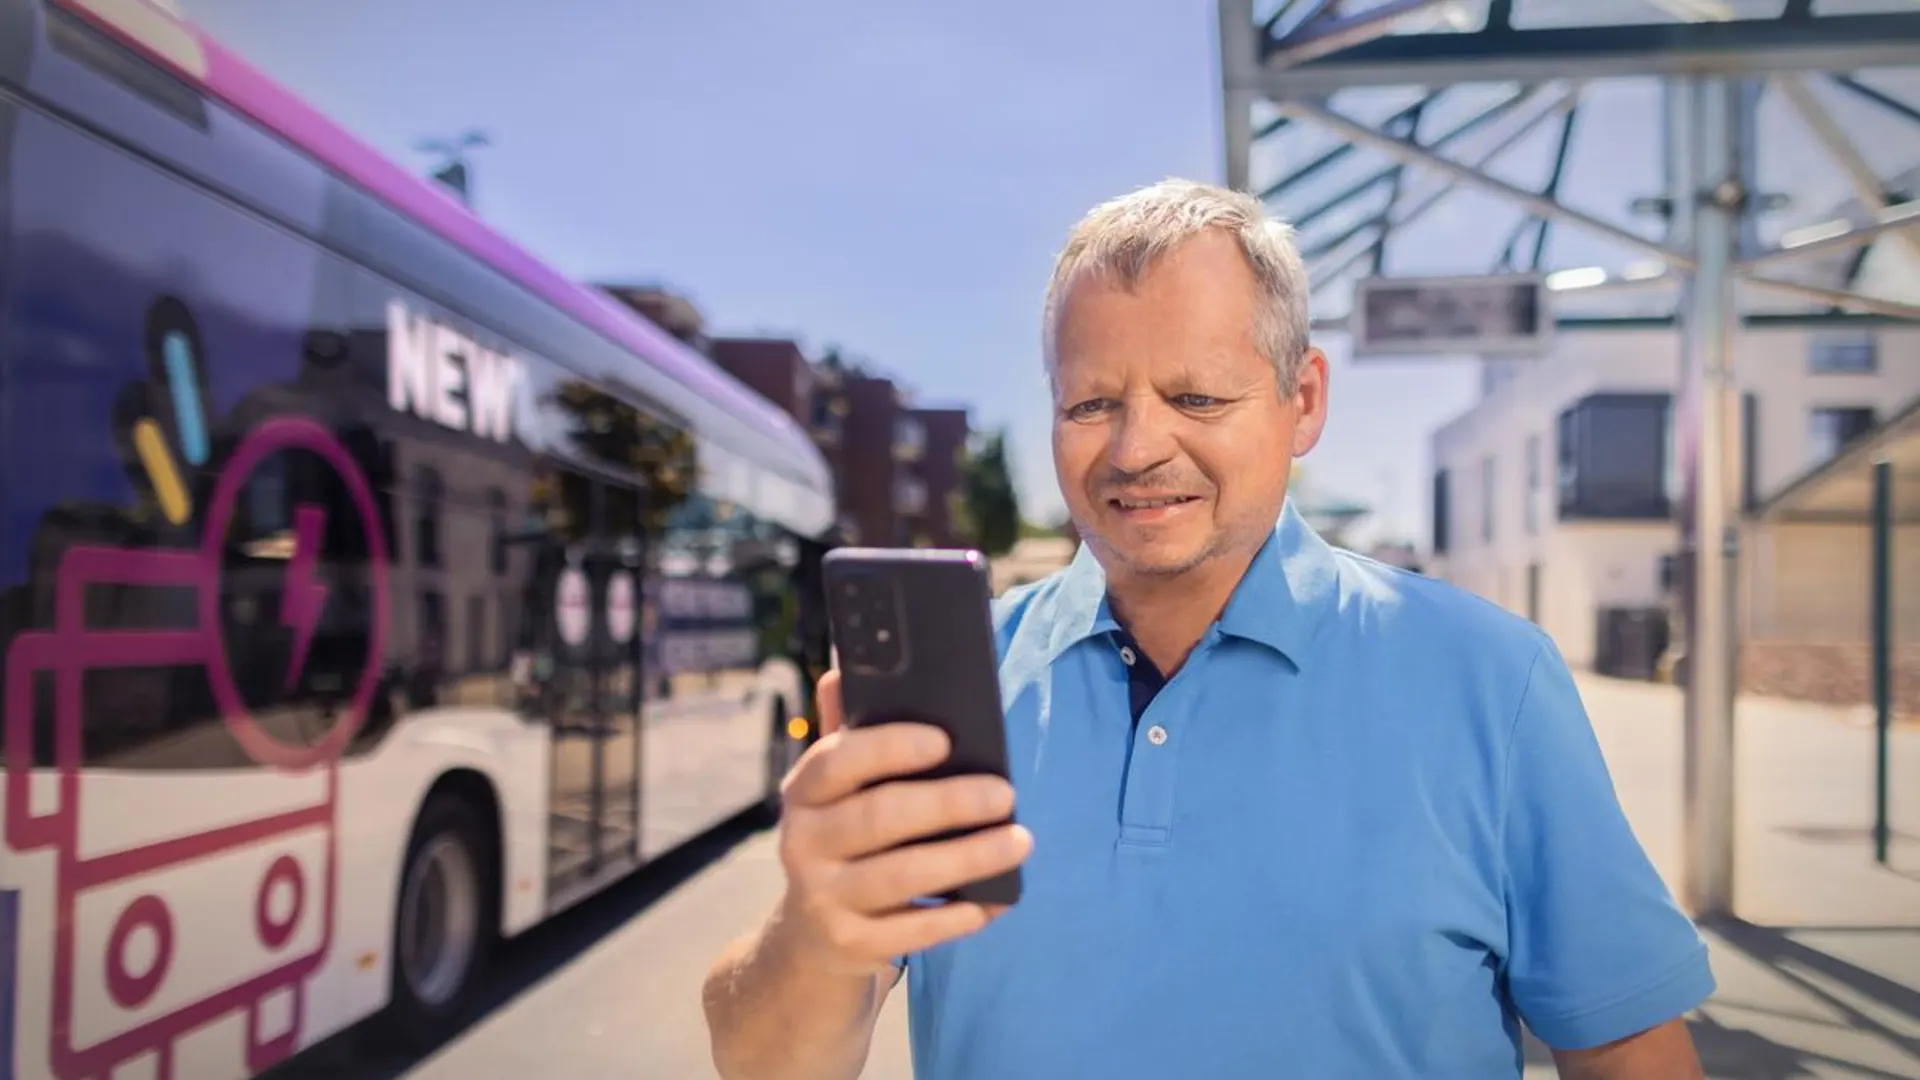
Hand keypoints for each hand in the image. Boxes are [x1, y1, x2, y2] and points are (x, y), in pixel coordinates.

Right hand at [770, 670, 1030, 976]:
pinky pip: (910, 931)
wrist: (811, 931)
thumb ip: (847, 732)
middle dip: (948, 804)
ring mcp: (822, 897)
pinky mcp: (849, 943)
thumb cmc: (843, 835)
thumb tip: (843, 667)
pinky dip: (956, 916)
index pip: (837, 760)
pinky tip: (995, 900)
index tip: (944, 740)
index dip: (889, 747)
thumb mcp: (837, 787)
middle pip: (879, 818)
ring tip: (1019, 841)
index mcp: (803, 791)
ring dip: (967, 858)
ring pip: (901, 875)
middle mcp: (802, 842)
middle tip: (1005, 793)